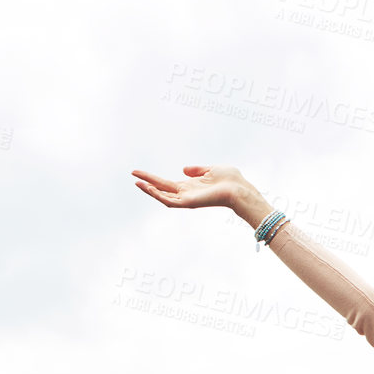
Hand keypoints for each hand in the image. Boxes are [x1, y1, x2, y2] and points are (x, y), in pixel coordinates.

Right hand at [132, 164, 256, 214]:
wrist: (239, 189)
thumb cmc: (231, 180)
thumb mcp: (211, 169)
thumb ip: (197, 170)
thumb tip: (183, 169)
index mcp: (191, 187)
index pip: (167, 183)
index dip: (153, 178)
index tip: (140, 173)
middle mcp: (187, 194)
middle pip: (162, 189)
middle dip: (147, 182)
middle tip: (133, 175)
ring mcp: (187, 200)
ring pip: (163, 197)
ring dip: (149, 190)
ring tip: (137, 182)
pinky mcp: (189, 203)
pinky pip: (170, 201)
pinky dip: (158, 196)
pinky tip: (149, 188)